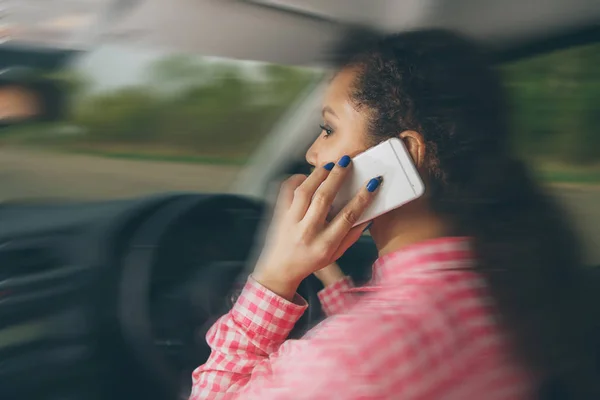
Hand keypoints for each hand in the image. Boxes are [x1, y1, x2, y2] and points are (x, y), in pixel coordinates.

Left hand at [252, 156, 381, 299]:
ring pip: (304, 192)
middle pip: (324, 198)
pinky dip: (296, 179)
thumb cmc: (311, 261)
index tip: (372, 183)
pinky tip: (307, 176)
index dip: (362, 198)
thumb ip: (352, 236)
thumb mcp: (336, 254)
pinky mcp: (279, 215)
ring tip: (330, 165)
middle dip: (338, 177)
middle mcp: (307, 232)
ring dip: (318, 175)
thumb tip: (368, 215)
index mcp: (325, 244)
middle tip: (347, 162)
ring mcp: (291, 222)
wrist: (280, 270)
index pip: (347, 216)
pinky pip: (285, 191)